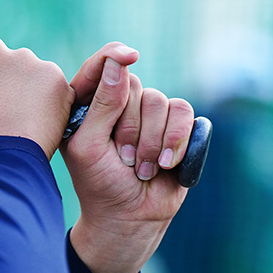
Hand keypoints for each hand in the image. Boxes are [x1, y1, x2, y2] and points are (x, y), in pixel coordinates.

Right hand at [0, 35, 74, 169]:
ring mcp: (23, 59)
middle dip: (4, 82)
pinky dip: (51, 104)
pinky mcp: (51, 74)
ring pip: (30, 73)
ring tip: (23, 125)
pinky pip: (54, 88)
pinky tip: (41, 126)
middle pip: (1, 60)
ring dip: (29, 92)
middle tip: (5, 114)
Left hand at [61, 43, 194, 272]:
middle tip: (123, 159)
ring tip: (143, 169)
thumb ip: (101, 105)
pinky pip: (184, 112)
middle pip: (134, 85)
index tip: (128, 55)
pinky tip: (166, 164)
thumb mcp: (89, 146)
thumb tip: (118, 63)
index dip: (113, 57)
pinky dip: (176, 139)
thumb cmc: (100, 184)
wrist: (131, 217)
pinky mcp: (175, 126)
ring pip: (160, 100)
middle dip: (130, 127)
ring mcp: (148, 114)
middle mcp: (119, 104)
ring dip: (153, 141)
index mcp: (88, 105)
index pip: (101, 67)